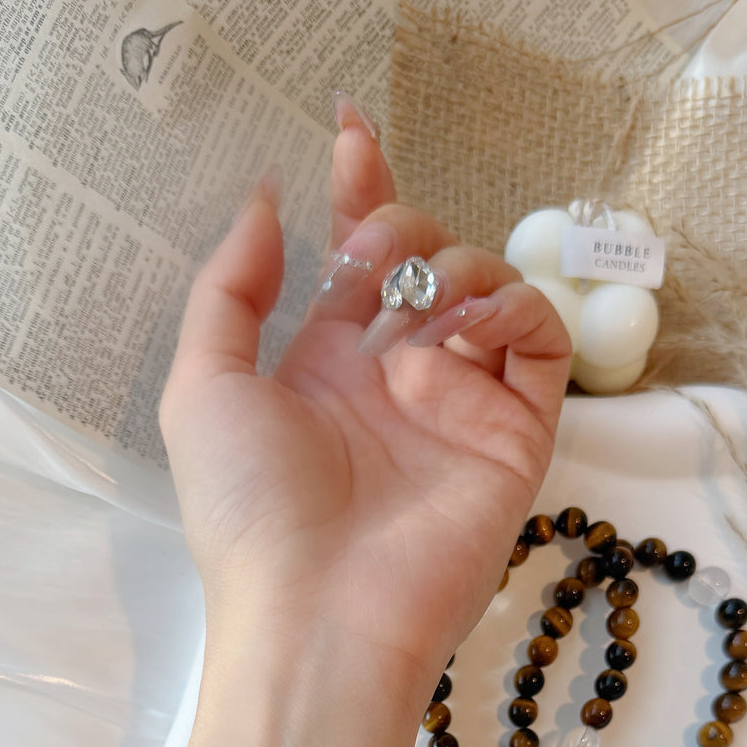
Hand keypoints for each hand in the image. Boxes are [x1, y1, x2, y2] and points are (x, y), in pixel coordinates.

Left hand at [160, 109, 570, 683]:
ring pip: (490, 290)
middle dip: (400, 229)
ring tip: (420, 306)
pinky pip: (542, 345)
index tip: (350, 131)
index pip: (358, 263)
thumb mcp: (204, 387)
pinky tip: (471, 323)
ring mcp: (461, 404)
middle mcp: (398, 378)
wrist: (318, 615)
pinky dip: (518, 309)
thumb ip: (231, 287)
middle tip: (373, 263)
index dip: (360, 193)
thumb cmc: (251, 509)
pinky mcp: (517, 433)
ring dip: (457, 267)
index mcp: (328, 367)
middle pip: (426, 261)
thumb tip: (266, 197)